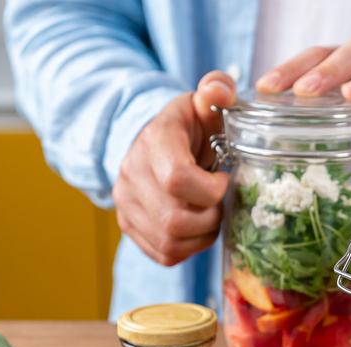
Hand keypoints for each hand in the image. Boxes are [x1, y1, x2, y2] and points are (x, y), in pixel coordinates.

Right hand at [113, 71, 235, 265]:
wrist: (155, 142)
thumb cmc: (190, 126)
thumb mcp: (205, 103)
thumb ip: (217, 90)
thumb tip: (219, 90)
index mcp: (155, 140)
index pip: (177, 179)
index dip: (211, 190)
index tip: (223, 179)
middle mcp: (132, 173)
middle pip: (175, 219)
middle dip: (210, 218)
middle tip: (222, 204)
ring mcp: (126, 203)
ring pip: (170, 241)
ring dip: (203, 236)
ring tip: (213, 216)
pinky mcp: (129, 226)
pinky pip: (164, 254)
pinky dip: (189, 248)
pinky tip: (199, 228)